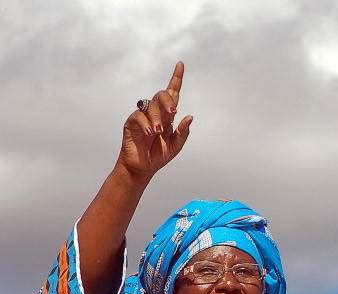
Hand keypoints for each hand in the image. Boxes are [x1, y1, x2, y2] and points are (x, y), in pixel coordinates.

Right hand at [116, 61, 192, 179]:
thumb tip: (190, 117)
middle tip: (172, 112)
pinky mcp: (131, 123)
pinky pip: (138, 115)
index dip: (176, 78)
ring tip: (158, 132)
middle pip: (162, 95)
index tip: (180, 64)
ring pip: (150, 105)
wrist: (142, 168)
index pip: (172, 94)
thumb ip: (183, 132)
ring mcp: (142, 116)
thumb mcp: (175, 146)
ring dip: (156, 117)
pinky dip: (145, 123)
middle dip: (167, 100)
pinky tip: (149, 133)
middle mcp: (155, 113)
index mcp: (167, 116)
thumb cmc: (158, 156)